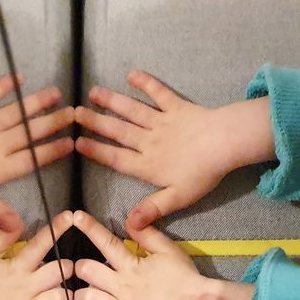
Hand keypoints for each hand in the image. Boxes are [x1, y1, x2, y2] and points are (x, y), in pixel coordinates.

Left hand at [0, 75, 74, 230]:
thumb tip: (19, 227)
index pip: (32, 159)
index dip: (53, 152)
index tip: (72, 143)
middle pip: (29, 133)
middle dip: (53, 123)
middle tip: (75, 113)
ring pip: (16, 113)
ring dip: (36, 103)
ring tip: (56, 93)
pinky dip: (3, 85)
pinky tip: (18, 76)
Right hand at [0, 212, 75, 299]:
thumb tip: (17, 222)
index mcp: (16, 266)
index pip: (41, 244)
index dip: (57, 229)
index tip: (71, 217)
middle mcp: (25, 287)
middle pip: (59, 273)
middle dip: (69, 267)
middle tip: (74, 268)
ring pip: (59, 299)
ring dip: (69, 296)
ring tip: (76, 295)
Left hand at [72, 211, 213, 299]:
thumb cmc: (185, 278)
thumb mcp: (170, 251)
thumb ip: (148, 236)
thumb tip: (130, 220)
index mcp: (132, 265)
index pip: (106, 242)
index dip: (89, 228)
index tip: (76, 217)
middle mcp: (122, 286)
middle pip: (87, 270)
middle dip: (81, 267)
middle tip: (82, 270)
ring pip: (86, 298)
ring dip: (80, 295)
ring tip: (82, 296)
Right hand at [76, 75, 273, 230]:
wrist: (225, 143)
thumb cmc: (202, 174)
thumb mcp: (177, 198)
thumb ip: (152, 209)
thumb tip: (129, 225)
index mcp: (148, 165)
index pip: (116, 159)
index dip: (96, 151)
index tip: (76, 143)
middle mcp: (149, 141)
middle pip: (119, 132)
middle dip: (96, 122)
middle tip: (74, 113)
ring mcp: (162, 121)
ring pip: (132, 111)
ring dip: (112, 101)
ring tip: (93, 92)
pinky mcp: (177, 107)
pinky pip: (159, 93)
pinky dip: (146, 83)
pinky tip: (132, 74)